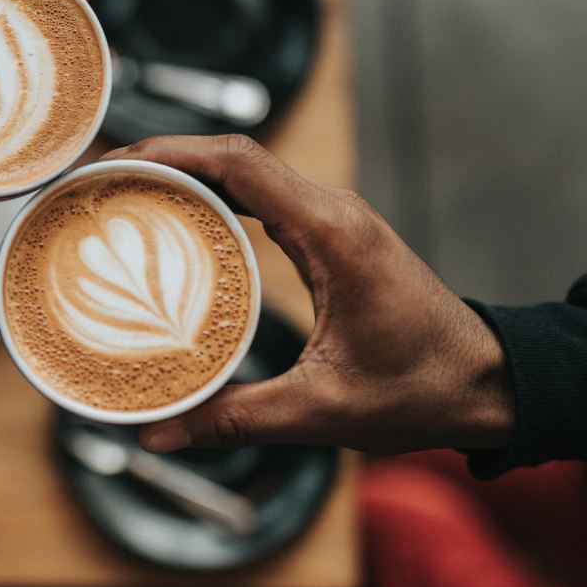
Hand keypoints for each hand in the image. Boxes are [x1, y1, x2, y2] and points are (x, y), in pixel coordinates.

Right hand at [103, 136, 512, 454]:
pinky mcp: (329, 237)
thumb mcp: (321, 409)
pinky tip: (176, 223)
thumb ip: (234, 418)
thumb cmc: (422, 388)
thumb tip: (159, 433)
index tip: (115, 162)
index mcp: (332, 233)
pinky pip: (261, 198)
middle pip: (233, 156)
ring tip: (124, 195)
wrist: (485, 384)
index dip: (170, 152)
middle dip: (162, 158)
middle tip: (101, 182)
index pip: (240, 162)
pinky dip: (213, 198)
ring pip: (246, 171)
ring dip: (186, 174)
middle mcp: (332, 212)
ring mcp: (332, 220)